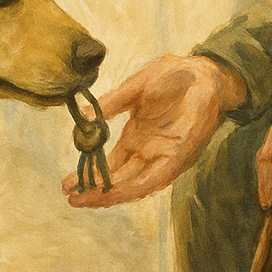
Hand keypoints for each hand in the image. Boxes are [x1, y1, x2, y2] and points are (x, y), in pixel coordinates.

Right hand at [62, 54, 245, 207]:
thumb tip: (84, 116)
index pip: (109, 164)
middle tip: (71, 200)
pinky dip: (136, 187)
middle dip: (94, 191)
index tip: (66, 184)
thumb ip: (111, 104)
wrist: (205, 71)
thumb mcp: (134, 90)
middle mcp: (147, 152)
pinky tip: (118, 193)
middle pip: (117, 179)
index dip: (88, 175)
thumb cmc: (172, 78)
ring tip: (86, 200)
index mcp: (135, 138)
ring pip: (133, 184)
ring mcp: (163, 156)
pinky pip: (156, 178)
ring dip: (111, 194)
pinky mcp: (180, 155)